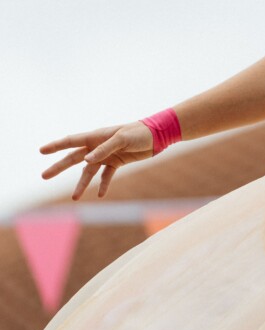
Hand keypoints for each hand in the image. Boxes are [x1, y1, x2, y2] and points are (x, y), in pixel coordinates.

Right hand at [39, 122, 154, 200]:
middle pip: (74, 158)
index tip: (41, 151)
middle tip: (43, 176)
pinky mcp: (117, 162)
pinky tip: (101, 194)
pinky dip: (104, 184)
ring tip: (75, 197)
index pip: (72, 141)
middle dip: (59, 167)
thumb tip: (86, 160)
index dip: (56, 146)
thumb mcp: (122, 139)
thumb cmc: (139, 132)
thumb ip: (104, 149)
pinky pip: (106, 175)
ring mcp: (107, 155)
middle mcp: (98, 146)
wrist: (158, 135)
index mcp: (96, 136)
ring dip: (82, 184)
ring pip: (89, 171)